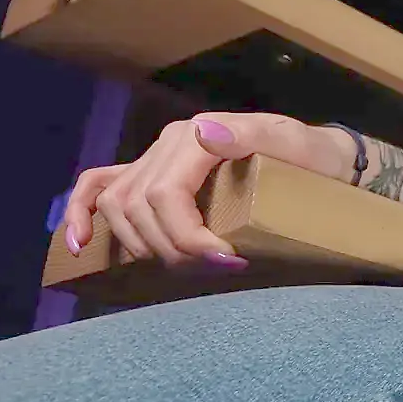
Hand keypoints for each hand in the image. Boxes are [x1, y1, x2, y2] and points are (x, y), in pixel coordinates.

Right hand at [61, 112, 355, 266]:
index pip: (165, 195)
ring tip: (187, 265)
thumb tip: (205, 132)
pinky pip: (99, 186)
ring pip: (118, 205)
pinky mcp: (150, 172)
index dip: (185, 236)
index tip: (225, 261)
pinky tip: (80, 243)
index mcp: (196, 134)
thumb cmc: (313, 157)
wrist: (321, 158)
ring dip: (143, 244)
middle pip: (138, 206)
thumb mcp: (296, 144)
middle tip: (215, 269)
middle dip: (170, 248)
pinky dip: (82, 211)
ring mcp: (154, 156)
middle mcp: (168, 142)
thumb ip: (255, 135)